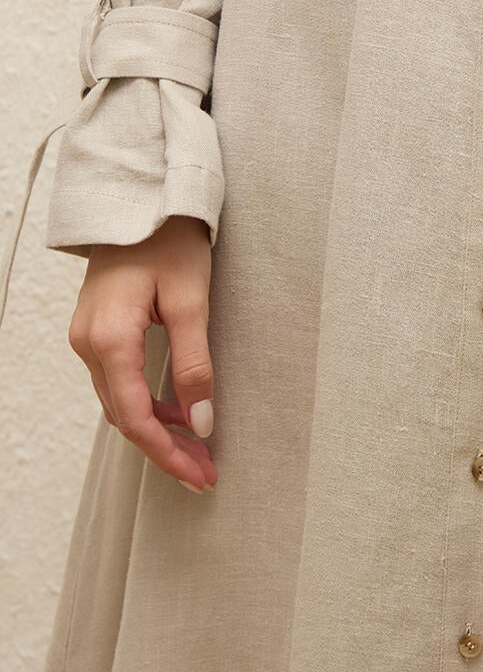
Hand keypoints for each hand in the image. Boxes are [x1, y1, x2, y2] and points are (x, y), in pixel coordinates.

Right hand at [67, 215, 218, 492]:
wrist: (141, 195)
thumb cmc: (170, 239)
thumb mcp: (192, 300)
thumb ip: (195, 363)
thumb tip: (202, 422)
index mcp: (109, 339)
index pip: (136, 418)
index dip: (168, 454)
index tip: (201, 476)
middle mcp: (88, 344)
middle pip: (125, 417)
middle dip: (165, 450)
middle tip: (205, 474)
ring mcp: (88, 338)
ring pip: (120, 402)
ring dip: (156, 429)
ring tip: (197, 451)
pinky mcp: (97, 330)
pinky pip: (118, 381)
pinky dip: (146, 403)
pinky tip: (175, 412)